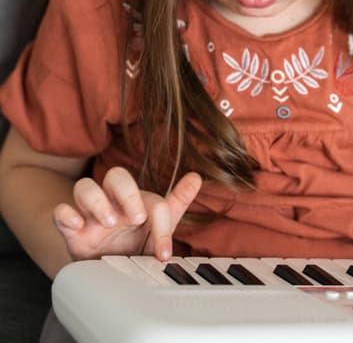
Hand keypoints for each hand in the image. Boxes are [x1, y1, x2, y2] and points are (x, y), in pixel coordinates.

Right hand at [53, 167, 201, 261]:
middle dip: (127, 193)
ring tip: (108, 222)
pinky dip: (66, 214)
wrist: (106, 272)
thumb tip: (197, 177)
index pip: (149, 197)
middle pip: (115, 175)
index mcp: (135, 199)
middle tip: (136, 218)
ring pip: (85, 187)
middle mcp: (112, 201)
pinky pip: (60, 212)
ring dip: (97, 201)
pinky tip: (77, 224)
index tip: (163, 252)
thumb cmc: (132, 245)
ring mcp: (90, 214)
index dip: (160, 222)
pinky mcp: (71, 230)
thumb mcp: (157, 227)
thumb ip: (176, 202)